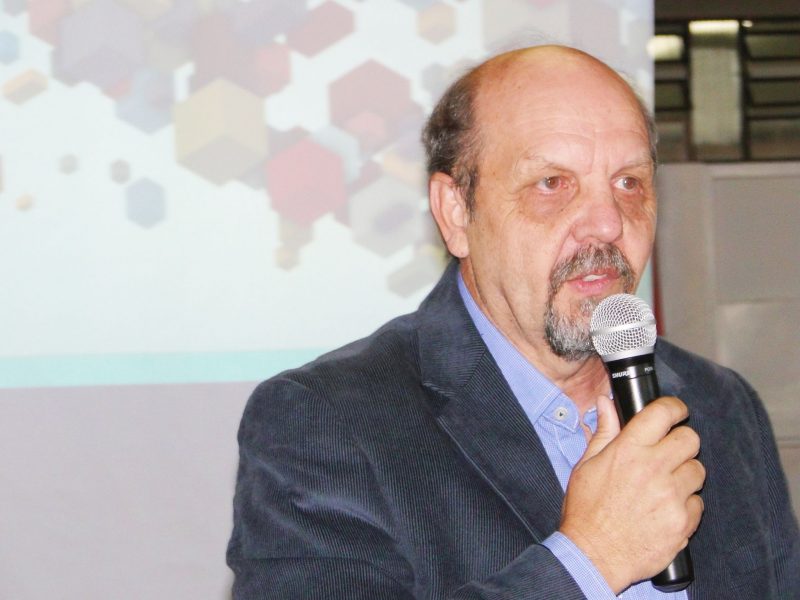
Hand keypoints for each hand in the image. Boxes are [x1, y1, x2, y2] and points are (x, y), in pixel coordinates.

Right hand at [559, 395, 704, 593]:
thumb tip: (607, 403)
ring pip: (698, 471)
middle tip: (669, 453)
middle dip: (681, 441)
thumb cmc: (586, 510)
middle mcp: (653, 469)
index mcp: (628, 450)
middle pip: (690, 438)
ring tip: (665, 486)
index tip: (675, 412)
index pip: (663, 413)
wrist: (593, 555)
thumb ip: (604, 432)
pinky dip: (686, 505)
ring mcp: (671, 497)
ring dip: (685, 475)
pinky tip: (665, 510)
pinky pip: (698, 504)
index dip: (673, 408)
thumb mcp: (586, 466)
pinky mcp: (683, 522)